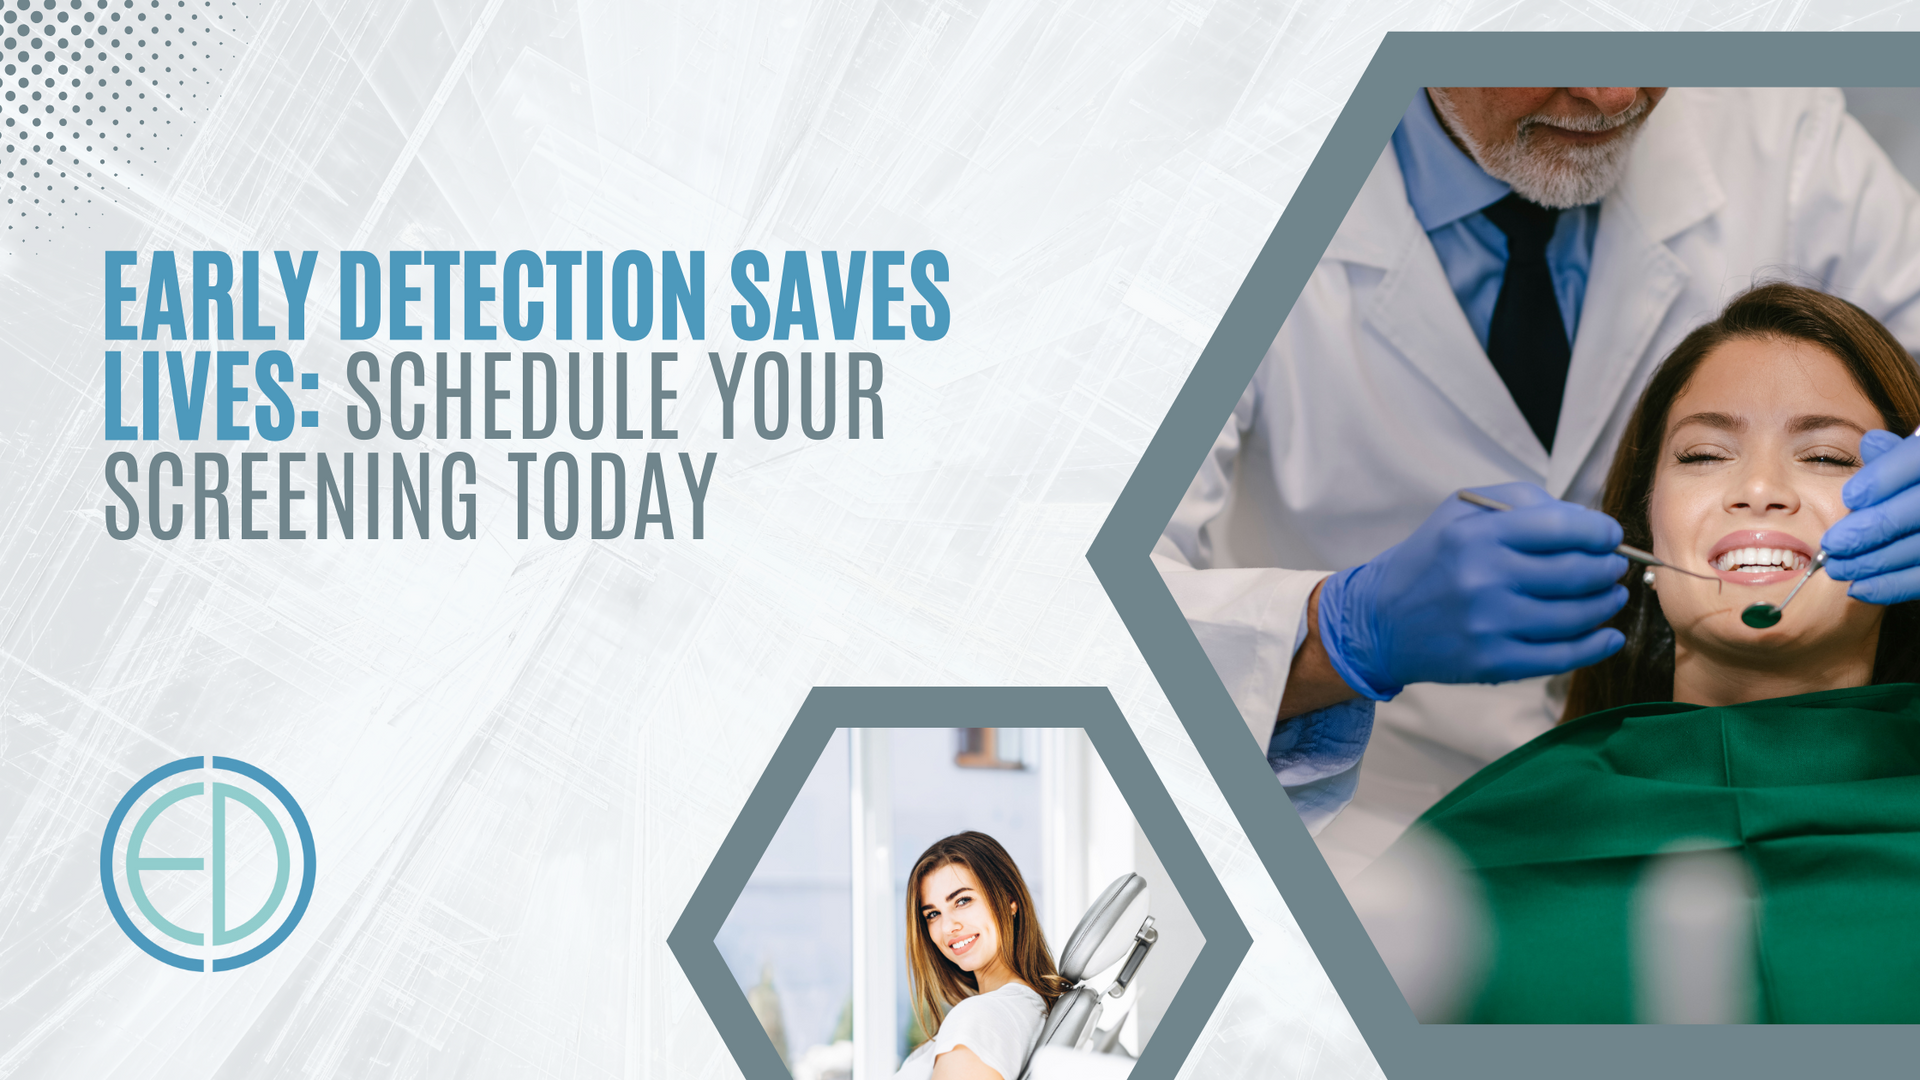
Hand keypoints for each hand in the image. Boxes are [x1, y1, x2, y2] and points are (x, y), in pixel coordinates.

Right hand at [1316, 483, 1628, 698]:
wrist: (1379, 621)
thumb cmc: (1430, 560)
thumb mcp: (1460, 512)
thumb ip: (1522, 503)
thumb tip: (1586, 522)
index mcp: (1478, 535)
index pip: (1564, 528)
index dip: (1601, 532)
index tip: (1610, 537)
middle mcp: (1484, 579)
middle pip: (1578, 572)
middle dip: (1608, 568)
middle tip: (1613, 567)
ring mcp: (1490, 624)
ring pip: (1577, 615)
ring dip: (1606, 604)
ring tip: (1610, 596)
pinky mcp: (1493, 663)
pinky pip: (1563, 657)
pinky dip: (1597, 646)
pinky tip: (1608, 636)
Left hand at [1823, 429, 1919, 603]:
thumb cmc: (1912, 487)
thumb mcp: (1912, 464)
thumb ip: (1892, 456)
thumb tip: (1869, 443)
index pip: (1915, 461)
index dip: (1883, 480)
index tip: (1849, 498)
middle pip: (1916, 509)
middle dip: (1870, 529)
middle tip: (1831, 544)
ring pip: (1918, 547)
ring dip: (1872, 562)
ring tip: (1836, 568)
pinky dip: (1891, 586)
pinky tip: (1859, 588)